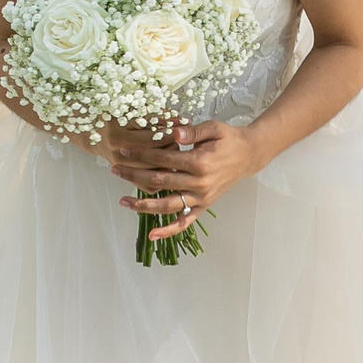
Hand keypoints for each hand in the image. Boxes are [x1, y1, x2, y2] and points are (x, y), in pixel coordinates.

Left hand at [101, 120, 273, 240]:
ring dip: (143, 205)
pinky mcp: (204, 206)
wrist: (248, 155)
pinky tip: (152, 235)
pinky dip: (169, 231)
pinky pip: (185, 222)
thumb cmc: (228, 139)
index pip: (163, 160)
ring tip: (123, 201)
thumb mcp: (213, 127)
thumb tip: (173, 133)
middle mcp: (199, 183)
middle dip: (134, 176)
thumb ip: (192, 131)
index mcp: (200, 162)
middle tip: (115, 169)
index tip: (124, 151)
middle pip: (159, 182)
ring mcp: (201, 198)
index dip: (141, 155)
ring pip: (167, 206)